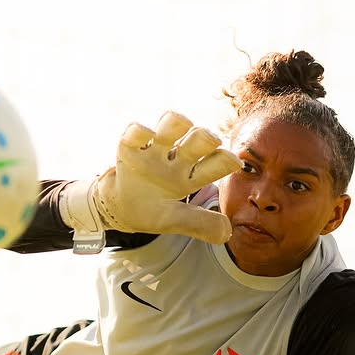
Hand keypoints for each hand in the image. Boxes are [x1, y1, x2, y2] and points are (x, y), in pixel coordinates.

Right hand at [61, 112, 241, 251]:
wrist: (119, 208)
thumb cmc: (152, 211)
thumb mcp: (175, 221)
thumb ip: (200, 225)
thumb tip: (227, 232)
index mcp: (191, 177)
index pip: (215, 164)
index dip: (226, 160)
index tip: (235, 162)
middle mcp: (177, 159)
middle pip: (197, 140)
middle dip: (206, 136)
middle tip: (212, 139)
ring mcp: (154, 151)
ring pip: (170, 126)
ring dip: (178, 122)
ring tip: (182, 123)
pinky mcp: (130, 147)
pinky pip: (136, 133)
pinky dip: (141, 130)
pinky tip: (147, 135)